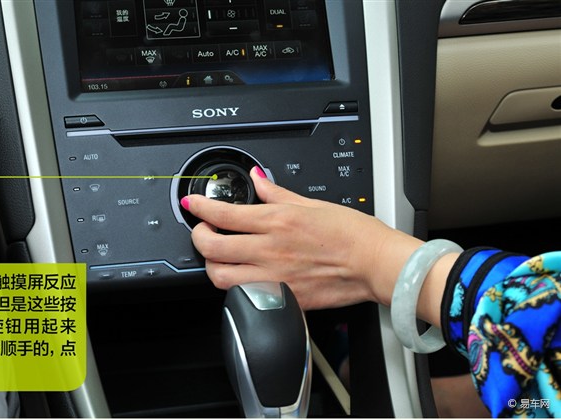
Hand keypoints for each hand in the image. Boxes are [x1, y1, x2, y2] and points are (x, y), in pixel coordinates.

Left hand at [182, 167, 422, 310]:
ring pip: (220, 277)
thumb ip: (277, 193)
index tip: (192, 204)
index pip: (223, 214)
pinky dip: (235, 287)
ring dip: (211, 265)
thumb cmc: (353, 234)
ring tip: (217, 257)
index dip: (199, 207)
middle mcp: (271, 249)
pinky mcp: (284, 298)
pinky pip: (245, 297)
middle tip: (203, 230)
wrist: (375, 264)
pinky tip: (242, 278)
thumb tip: (258, 180)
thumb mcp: (312, 203)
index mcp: (277, 221)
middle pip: (212, 247)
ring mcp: (275, 277)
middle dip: (198, 236)